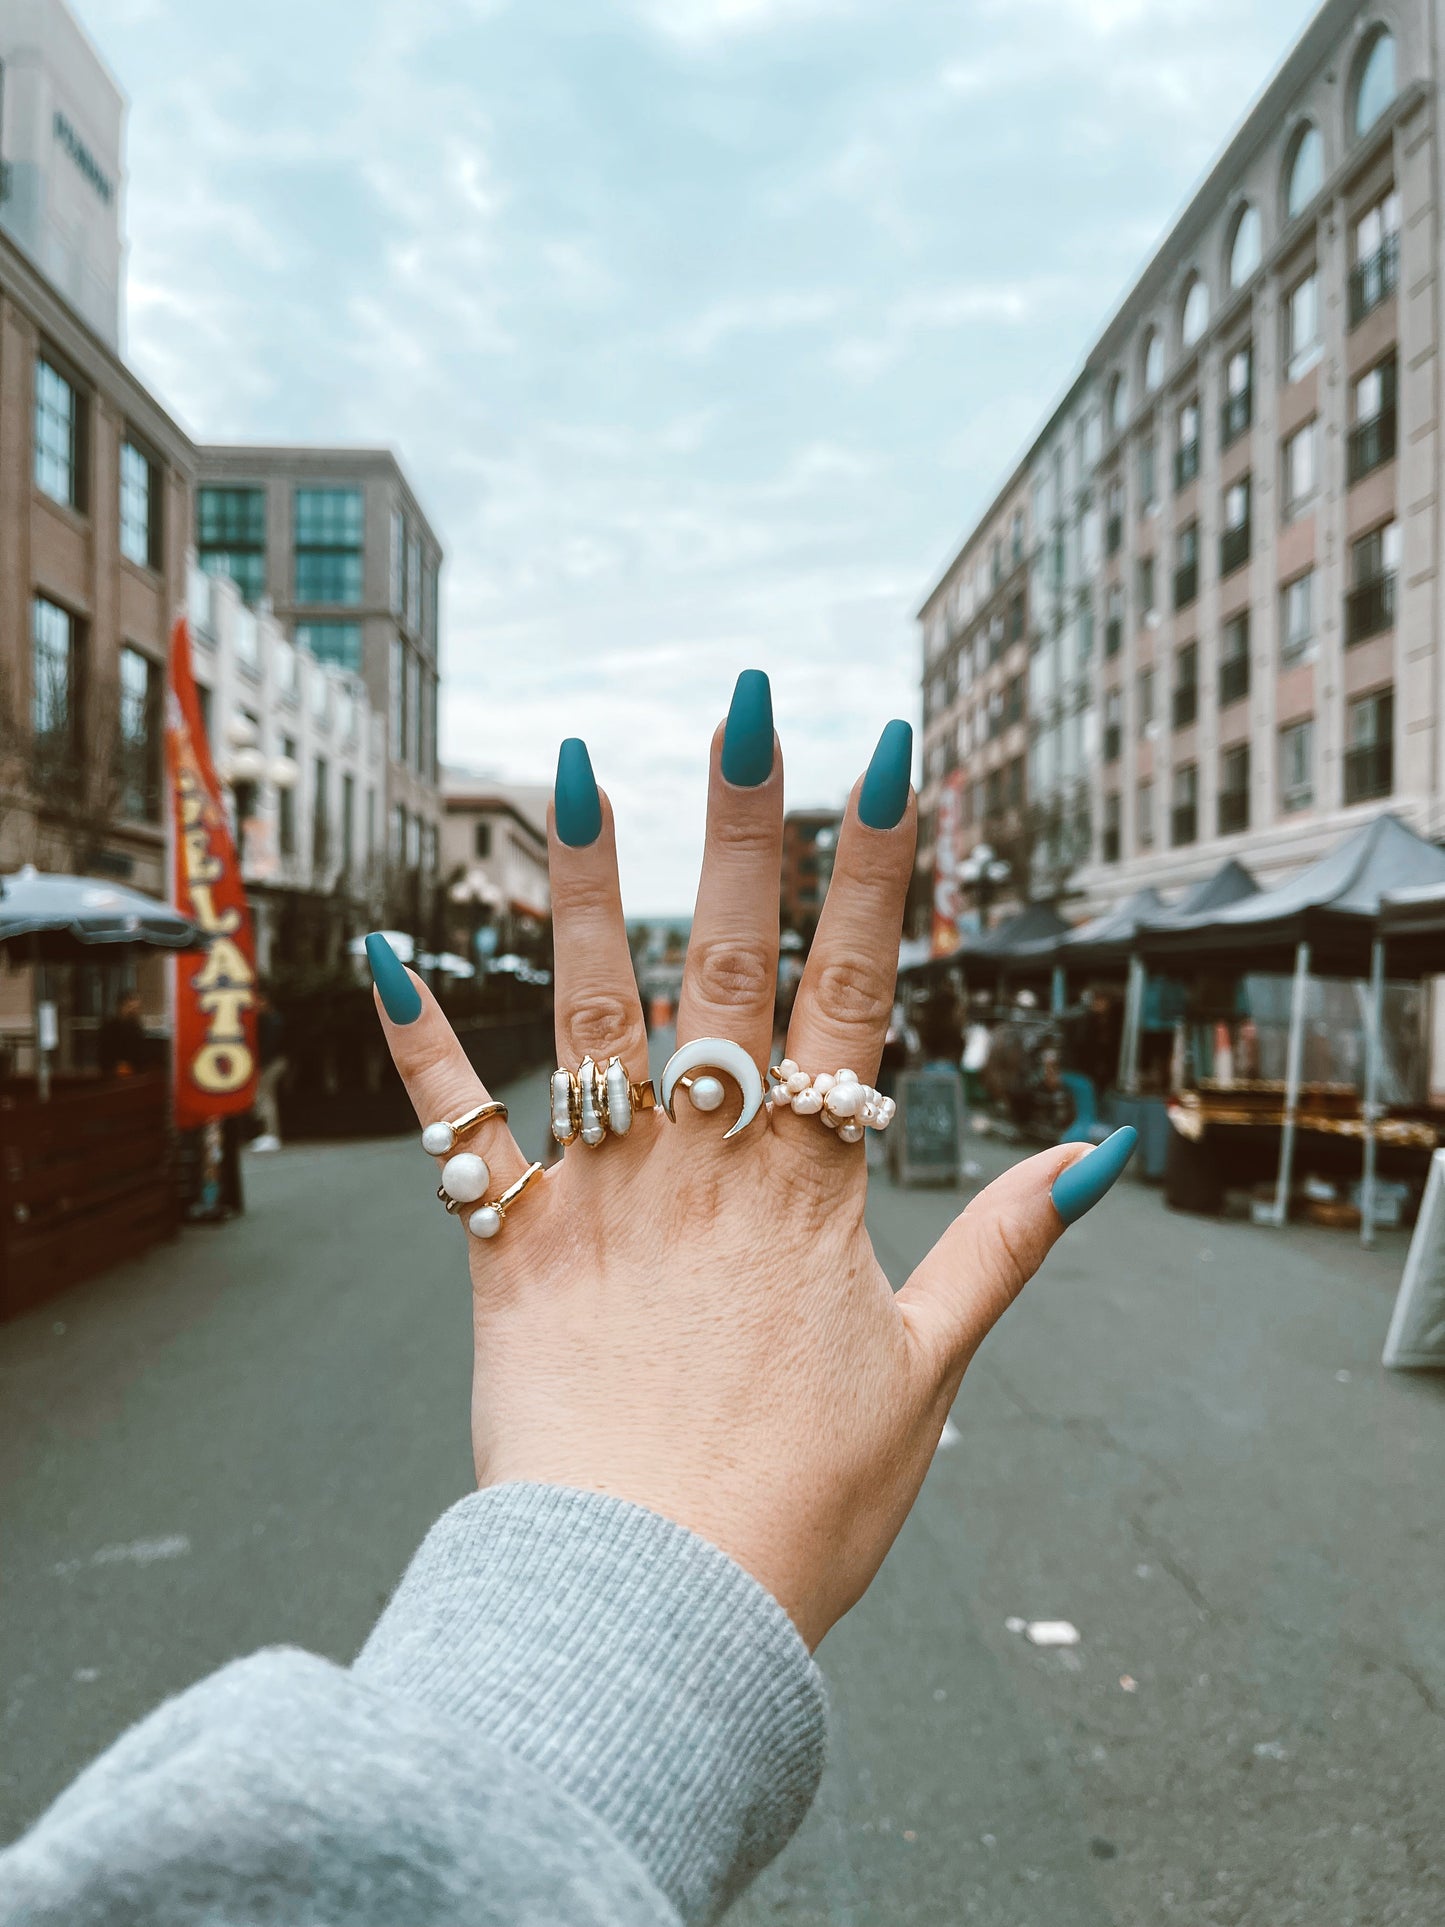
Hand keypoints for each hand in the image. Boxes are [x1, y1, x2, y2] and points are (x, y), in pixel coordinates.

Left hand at [368, 674, 1131, 1647]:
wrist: (656, 1607)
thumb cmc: (798, 1502)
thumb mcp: (930, 1374)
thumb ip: (1005, 1251)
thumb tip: (1099, 1158)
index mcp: (814, 1186)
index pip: (859, 990)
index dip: (879, 868)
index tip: (891, 758)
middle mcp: (709, 1163)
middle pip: (733, 964)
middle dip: (745, 826)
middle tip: (749, 704)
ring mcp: (602, 1195)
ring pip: (595, 1011)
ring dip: (589, 886)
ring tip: (576, 767)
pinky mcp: (507, 1248)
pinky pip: (454, 1132)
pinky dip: (415, 1043)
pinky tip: (377, 953)